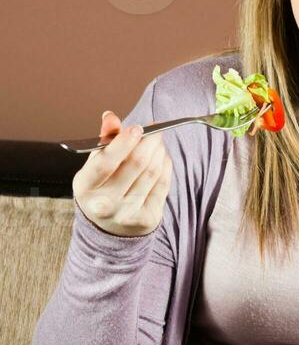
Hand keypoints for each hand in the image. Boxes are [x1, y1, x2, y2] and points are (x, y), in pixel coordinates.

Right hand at [72, 110, 172, 236]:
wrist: (108, 228)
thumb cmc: (101, 187)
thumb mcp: (94, 165)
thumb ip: (104, 140)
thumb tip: (110, 116)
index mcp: (86, 187)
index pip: (106, 162)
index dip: (124, 142)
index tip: (138, 128)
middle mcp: (105, 204)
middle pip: (136, 164)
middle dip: (150, 142)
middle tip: (156, 131)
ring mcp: (127, 214)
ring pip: (152, 173)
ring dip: (159, 152)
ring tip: (158, 142)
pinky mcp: (147, 220)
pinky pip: (162, 185)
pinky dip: (165, 167)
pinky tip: (162, 158)